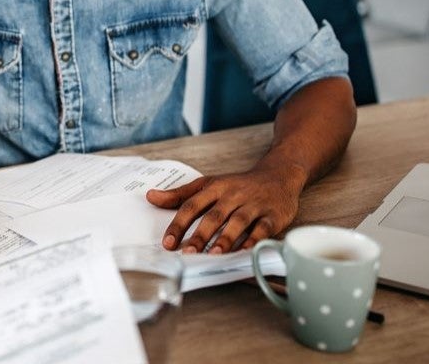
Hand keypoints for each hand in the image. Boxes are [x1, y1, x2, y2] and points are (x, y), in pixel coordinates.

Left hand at [146, 163, 304, 253]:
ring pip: (238, 222)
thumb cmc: (238, 184)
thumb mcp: (208, 184)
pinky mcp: (273, 215)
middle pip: (214, 216)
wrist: (278, 175)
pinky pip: (263, 228)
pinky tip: (245, 251)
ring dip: (226, 238)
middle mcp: (233, 195)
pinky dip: (254, 240)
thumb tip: (150, 197)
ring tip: (215, 254)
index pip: (192, 206)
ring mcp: (254, 205)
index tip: (168, 243)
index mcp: (215, 188)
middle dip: (200, 235)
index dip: (179, 224)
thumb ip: (180, 194)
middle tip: (188, 253)